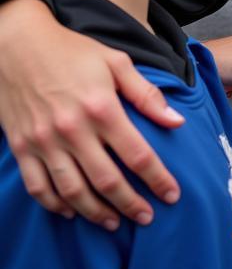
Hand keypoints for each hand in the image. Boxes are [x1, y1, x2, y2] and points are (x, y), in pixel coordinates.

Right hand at [0, 0, 182, 228]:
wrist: (18, 45)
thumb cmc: (74, 52)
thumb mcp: (117, 63)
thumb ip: (147, 95)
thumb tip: (176, 122)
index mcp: (102, 108)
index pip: (137, 154)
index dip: (158, 179)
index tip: (172, 195)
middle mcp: (72, 129)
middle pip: (106, 180)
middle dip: (130, 204)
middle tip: (147, 218)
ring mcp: (43, 141)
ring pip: (72, 191)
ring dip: (95, 212)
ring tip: (114, 223)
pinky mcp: (21, 147)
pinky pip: (38, 186)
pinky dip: (55, 204)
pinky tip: (72, 212)